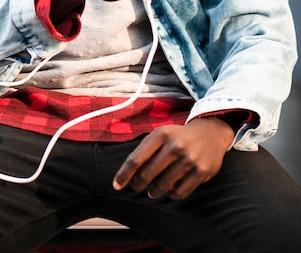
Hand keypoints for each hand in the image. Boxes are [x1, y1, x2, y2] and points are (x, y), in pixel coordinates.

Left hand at [113, 117, 234, 199]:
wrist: (210, 132)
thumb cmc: (179, 136)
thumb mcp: (161, 134)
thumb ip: (145, 150)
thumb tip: (126, 173)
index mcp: (161, 134)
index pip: (136, 159)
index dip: (124, 174)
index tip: (116, 185)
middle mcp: (175, 145)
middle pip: (147, 174)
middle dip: (138, 184)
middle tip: (137, 186)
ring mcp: (189, 158)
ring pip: (163, 185)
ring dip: (154, 191)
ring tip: (152, 190)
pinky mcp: (202, 171)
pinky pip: (181, 192)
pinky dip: (172, 194)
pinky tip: (170, 190)